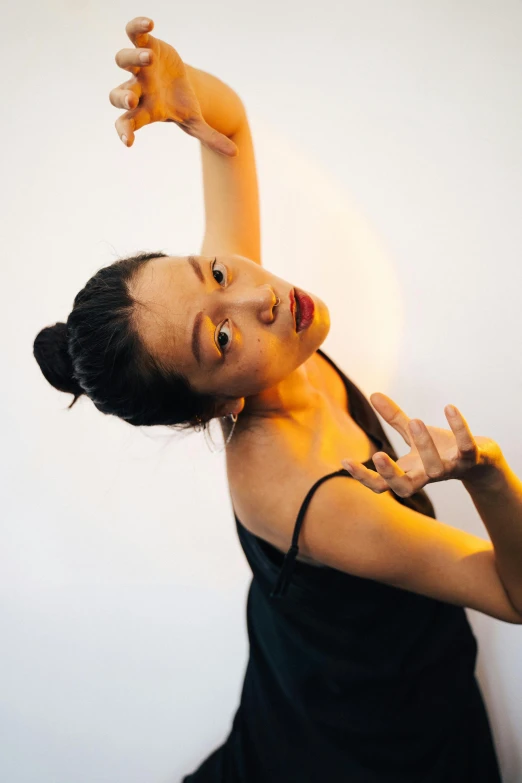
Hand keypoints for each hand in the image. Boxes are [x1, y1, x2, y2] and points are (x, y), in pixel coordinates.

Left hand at [109, 17, 237, 155]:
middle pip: (117, 95)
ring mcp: (138, 67)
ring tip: (149, 58)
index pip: (129, 122)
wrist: (180, 83)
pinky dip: (137, 28)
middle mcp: (136, 89)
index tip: (128, 142)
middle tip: (130, 100)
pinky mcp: (145, 46)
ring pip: (124, 60)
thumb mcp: (196, 123)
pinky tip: (149, 24)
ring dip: (133, 59)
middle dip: (122, 97)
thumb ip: (210, 138)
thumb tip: (235, 153)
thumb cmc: (182, 106)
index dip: (125, 130)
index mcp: (146, 111)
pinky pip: (134, 35)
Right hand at [341, 393, 503, 496]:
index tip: (346, 461)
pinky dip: (459, 428)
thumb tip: (373, 394)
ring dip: (424, 445)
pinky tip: (449, 408)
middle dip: (391, 473)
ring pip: (436, 469)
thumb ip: (394, 418)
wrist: (480, 460)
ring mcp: (450, 469)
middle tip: (378, 454)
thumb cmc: (440, 450)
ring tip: (415, 421)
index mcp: (409, 472)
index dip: (363, 477)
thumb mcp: (413, 433)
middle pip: (404, 488)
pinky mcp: (471, 458)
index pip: (380, 484)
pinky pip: (465, 447)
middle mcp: (427, 476)